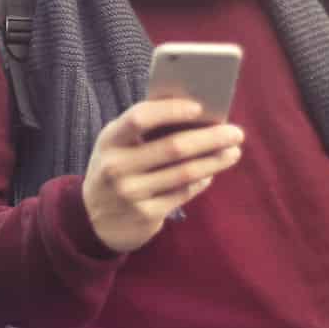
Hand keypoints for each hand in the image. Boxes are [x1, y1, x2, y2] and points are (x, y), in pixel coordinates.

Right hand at [80, 98, 244, 252]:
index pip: (140, 118)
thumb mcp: (115, 146)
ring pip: (184, 173)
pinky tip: (211, 172)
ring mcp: (132, 193)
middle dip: (210, 138)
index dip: (171, 110)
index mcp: (109, 141)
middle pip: (173, 147)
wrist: (92, 221)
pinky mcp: (146, 215)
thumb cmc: (113, 170)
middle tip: (236, 132)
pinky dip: (201, 181)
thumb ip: (142, 130)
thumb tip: (192, 114)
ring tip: (233, 151)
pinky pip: (183, 193)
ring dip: (214, 161)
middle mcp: (117, 167)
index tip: (200, 107)